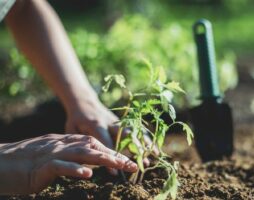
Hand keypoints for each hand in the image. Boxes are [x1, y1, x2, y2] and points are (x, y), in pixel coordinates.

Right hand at [0, 134, 136, 194]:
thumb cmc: (30, 164)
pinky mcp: (43, 165)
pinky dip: (75, 169)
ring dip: (103, 160)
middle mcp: (64, 144)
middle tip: (133, 164)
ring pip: (83, 154)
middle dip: (115, 155)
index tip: (129, 160)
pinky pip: (61, 166)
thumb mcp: (55, 158)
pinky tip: (88, 174)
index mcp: (67, 142)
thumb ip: (72, 158)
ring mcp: (54, 153)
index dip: (113, 151)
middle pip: (94, 147)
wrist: (3, 164)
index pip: (95, 144)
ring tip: (120, 165)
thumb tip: (90, 165)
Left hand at [65, 97, 158, 161]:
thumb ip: (81, 143)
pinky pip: (137, 128)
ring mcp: (119, 121)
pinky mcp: (123, 121)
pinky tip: (154, 146)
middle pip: (126, 136)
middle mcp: (111, 122)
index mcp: (96, 125)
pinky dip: (147, 137)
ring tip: (155, 154)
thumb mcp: (72, 130)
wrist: (84, 101)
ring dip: (146, 143)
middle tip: (144, 162)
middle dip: (136, 150)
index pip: (106, 142)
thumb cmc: (76, 119)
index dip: (111, 156)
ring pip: (135, 132)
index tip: (116, 171)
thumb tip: (88, 159)